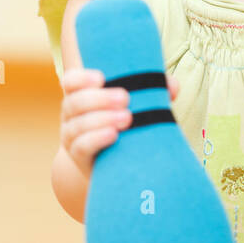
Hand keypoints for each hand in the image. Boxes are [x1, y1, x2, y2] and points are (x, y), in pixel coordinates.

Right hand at [59, 67, 179, 177]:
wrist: (118, 165)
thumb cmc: (128, 126)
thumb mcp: (138, 107)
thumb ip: (154, 93)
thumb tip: (172, 86)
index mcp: (81, 96)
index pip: (71, 82)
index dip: (82, 78)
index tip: (102, 77)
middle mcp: (71, 115)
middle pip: (74, 102)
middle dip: (99, 99)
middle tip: (125, 98)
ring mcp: (71, 137)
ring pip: (78, 125)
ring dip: (101, 119)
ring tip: (127, 117)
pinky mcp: (78, 158)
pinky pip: (81, 147)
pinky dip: (96, 139)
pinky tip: (113, 135)